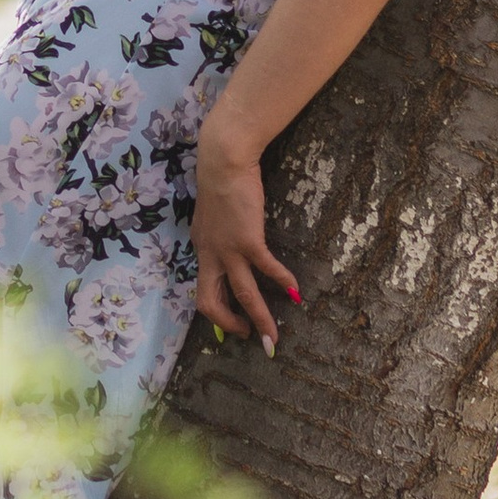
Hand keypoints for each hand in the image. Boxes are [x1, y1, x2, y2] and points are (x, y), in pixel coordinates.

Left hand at [191, 122, 300, 350]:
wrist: (224, 161)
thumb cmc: (221, 180)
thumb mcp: (213, 213)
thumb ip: (219, 231)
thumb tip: (231, 240)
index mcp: (202, 248)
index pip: (204, 290)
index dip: (218, 312)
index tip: (234, 323)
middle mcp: (209, 253)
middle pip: (210, 302)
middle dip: (230, 326)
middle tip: (249, 337)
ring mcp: (227, 248)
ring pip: (242, 294)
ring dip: (259, 318)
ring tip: (273, 336)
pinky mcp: (247, 239)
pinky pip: (266, 268)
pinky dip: (281, 281)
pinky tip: (295, 291)